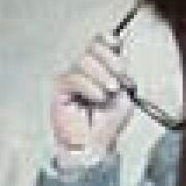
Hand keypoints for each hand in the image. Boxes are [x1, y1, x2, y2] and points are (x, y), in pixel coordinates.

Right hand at [50, 33, 136, 168]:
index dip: (110, 41)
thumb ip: (122, 74)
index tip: (118, 48)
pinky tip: (98, 99)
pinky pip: (75, 77)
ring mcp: (71, 77)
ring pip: (85, 60)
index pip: (101, 41)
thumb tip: (119, 55)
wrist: (94, 145)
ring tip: (108, 94)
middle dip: (111, 61)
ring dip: (102, 76)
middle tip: (117, 81)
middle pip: (94, 45)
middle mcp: (84, 69)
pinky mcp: (60, 88)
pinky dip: (90, 87)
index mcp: (100, 67)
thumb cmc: (107, 123)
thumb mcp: (124, 95)